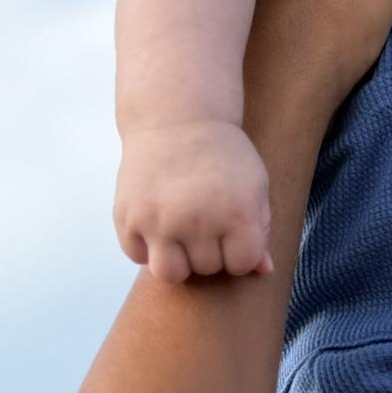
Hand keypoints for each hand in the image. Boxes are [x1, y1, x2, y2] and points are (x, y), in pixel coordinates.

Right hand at [114, 120, 272, 282]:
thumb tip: (263, 271)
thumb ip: (260, 230)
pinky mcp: (128, 216)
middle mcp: (196, 220)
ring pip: (169, 274)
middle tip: (206, 222)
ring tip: (182, 236)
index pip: (241, 264)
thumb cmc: (223, 155)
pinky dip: (147, 246)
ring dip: (178, 260)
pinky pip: (138, 256)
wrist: (176, 118)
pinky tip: (158, 223)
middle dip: (210, 251)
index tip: (233, 232)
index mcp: (237, 214)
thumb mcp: (255, 186)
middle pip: (206, 268)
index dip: (240, 251)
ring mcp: (158, 220)